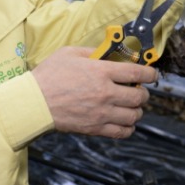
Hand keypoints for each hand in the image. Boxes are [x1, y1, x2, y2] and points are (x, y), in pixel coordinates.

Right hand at [31, 46, 156, 138]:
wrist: (33, 103)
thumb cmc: (49, 76)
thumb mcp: (70, 53)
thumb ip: (93, 52)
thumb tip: (109, 53)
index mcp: (101, 72)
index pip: (137, 73)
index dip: (150, 73)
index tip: (151, 74)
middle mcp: (105, 93)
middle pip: (140, 96)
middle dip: (143, 92)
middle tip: (138, 89)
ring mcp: (102, 113)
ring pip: (134, 115)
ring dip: (137, 110)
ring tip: (130, 105)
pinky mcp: (95, 128)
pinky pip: (123, 132)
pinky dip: (128, 127)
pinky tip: (124, 120)